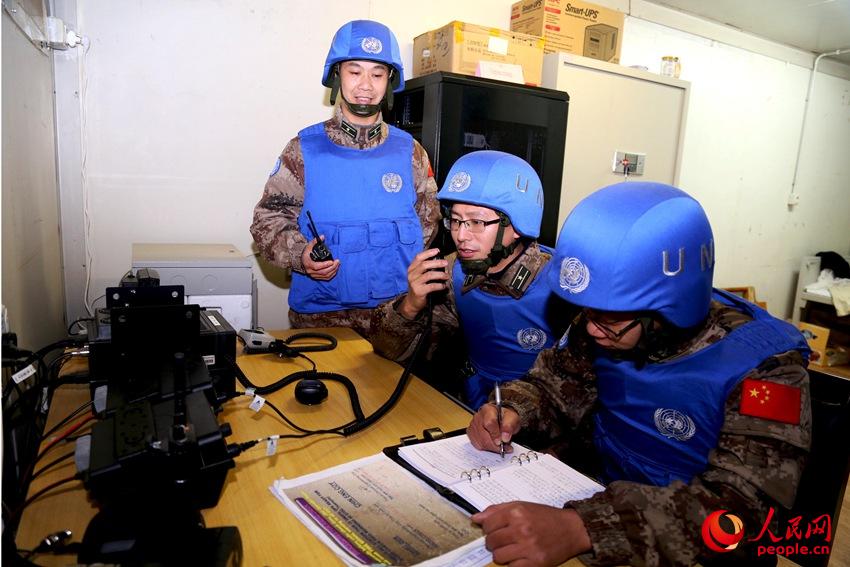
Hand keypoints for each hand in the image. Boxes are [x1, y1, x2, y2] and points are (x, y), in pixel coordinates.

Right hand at [301, 237, 339, 280]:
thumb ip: (315, 242)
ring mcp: (314, 275)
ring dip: (333, 270)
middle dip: (332, 267)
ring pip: (325, 275)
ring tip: (338, 264)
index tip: (332, 261)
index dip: (325, 265)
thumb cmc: (306, 254)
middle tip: (338, 262)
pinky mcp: (317, 277)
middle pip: (323, 272)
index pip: (316, 266)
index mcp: (308, 264)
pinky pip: (326, 278)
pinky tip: (335, 269)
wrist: (302, 262)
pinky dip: (332, 274)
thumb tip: (322, 236)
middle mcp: (310, 271)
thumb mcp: (309, 247)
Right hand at [397, 248, 448, 319]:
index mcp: (411, 269)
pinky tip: (444, 286)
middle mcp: (411, 275)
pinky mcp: (419, 291)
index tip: (438, 250)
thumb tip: (439, 260)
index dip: (428, 253)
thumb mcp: (418, 276)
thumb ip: (425, 268)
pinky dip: (440, 285)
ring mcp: (414, 283)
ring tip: (447, 276)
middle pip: (425, 265)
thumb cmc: (418, 286)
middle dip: (437, 263)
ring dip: (440, 274)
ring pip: (429, 275)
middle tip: (446, 263)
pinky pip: (432, 286)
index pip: (418, 257)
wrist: (412, 302)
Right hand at [467, 403, 519, 453]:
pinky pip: (478, 445)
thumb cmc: (506, 418)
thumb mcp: (513, 419)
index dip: (496, 434)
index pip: (489, 423)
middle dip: (496, 444)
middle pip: (484, 436)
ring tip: (500, 445)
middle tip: (506, 446)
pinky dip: (487, 448)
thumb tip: (504, 438)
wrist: (502, 418)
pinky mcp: (471, 433)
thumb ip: (509, 426)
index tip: (502, 441)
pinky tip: (493, 444)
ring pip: (481, 442)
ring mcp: (473, 425)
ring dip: (492, 447)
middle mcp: (478, 416)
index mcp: (488, 410)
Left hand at [472, 503, 590, 565]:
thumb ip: (497, 510)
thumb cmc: (545, 517)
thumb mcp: (522, 506)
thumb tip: (475, 518)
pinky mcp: (535, 563)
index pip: (487, 524)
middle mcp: (521, 529)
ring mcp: (528, 548)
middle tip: (504, 540)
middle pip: (491, 542)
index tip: (494, 529)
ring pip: (498, 557)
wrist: (571, 529)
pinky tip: (519, 557)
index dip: (488, 528)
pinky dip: (513, 564)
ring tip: (512, 549)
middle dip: (494, 542)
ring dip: (502, 554)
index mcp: (516, 513)